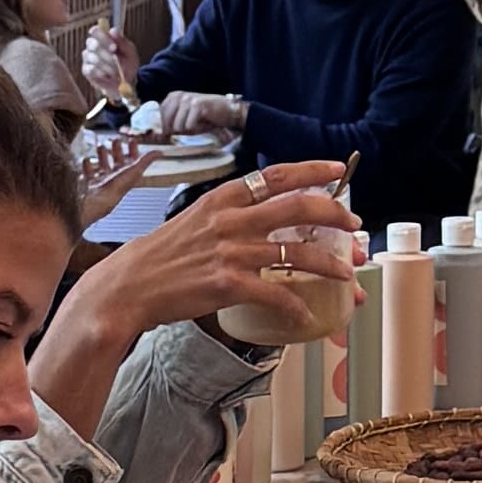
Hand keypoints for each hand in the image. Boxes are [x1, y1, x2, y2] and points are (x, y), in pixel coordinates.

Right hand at [45, 164, 359, 412]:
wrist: (127, 287)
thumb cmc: (160, 257)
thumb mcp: (195, 221)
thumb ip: (230, 216)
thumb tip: (264, 220)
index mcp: (223, 199)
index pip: (276, 175)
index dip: (313, 170)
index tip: (338, 169)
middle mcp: (231, 220)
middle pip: (298, 208)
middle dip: (334, 214)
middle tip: (353, 223)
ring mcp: (231, 252)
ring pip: (298, 254)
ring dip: (330, 264)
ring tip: (347, 272)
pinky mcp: (229, 285)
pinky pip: (277, 294)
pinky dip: (297, 305)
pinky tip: (307, 313)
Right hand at [71, 122, 145, 220]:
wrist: (98, 200)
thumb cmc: (116, 189)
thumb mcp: (134, 170)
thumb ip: (146, 160)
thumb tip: (159, 152)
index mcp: (127, 175)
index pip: (132, 161)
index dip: (133, 150)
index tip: (131, 140)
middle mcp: (116, 178)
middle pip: (118, 162)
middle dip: (117, 150)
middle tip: (115, 140)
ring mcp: (103, 181)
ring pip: (103, 166)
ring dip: (103, 155)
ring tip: (100, 146)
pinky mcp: (90, 184)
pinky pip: (89, 173)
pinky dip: (88, 165)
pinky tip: (86, 159)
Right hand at [78, 20, 140, 96]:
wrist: (126, 82)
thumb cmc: (128, 63)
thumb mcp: (130, 52)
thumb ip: (122, 41)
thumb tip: (113, 30)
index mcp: (103, 37)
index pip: (95, 31)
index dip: (103, 37)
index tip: (114, 47)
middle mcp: (92, 45)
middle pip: (91, 43)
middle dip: (106, 54)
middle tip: (116, 61)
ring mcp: (88, 58)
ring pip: (92, 57)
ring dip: (106, 65)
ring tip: (116, 72)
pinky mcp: (86, 70)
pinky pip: (90, 69)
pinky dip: (101, 73)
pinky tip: (108, 76)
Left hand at [153, 89, 249, 136]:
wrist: (227, 110)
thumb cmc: (205, 117)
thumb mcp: (185, 117)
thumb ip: (170, 122)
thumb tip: (156, 137)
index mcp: (172, 97)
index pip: (158, 116)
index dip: (163, 129)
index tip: (169, 135)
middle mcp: (178, 96)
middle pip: (166, 123)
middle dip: (175, 131)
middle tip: (188, 129)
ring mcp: (188, 99)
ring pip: (177, 126)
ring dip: (188, 130)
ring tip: (197, 124)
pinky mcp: (198, 105)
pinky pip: (189, 126)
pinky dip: (197, 129)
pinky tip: (203, 123)